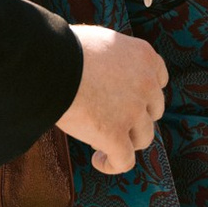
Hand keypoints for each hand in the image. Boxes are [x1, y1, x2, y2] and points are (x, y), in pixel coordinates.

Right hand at [54, 23, 167, 173]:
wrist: (49, 62)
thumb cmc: (64, 47)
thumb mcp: (100, 42)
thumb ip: (113, 58)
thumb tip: (104, 70)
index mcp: (144, 57)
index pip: (158, 81)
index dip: (143, 94)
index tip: (125, 100)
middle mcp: (146, 84)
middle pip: (152, 111)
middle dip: (134, 117)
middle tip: (108, 119)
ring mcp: (133, 112)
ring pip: (143, 138)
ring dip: (126, 141)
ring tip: (100, 141)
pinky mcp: (115, 135)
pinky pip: (124, 161)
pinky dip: (113, 164)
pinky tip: (98, 160)